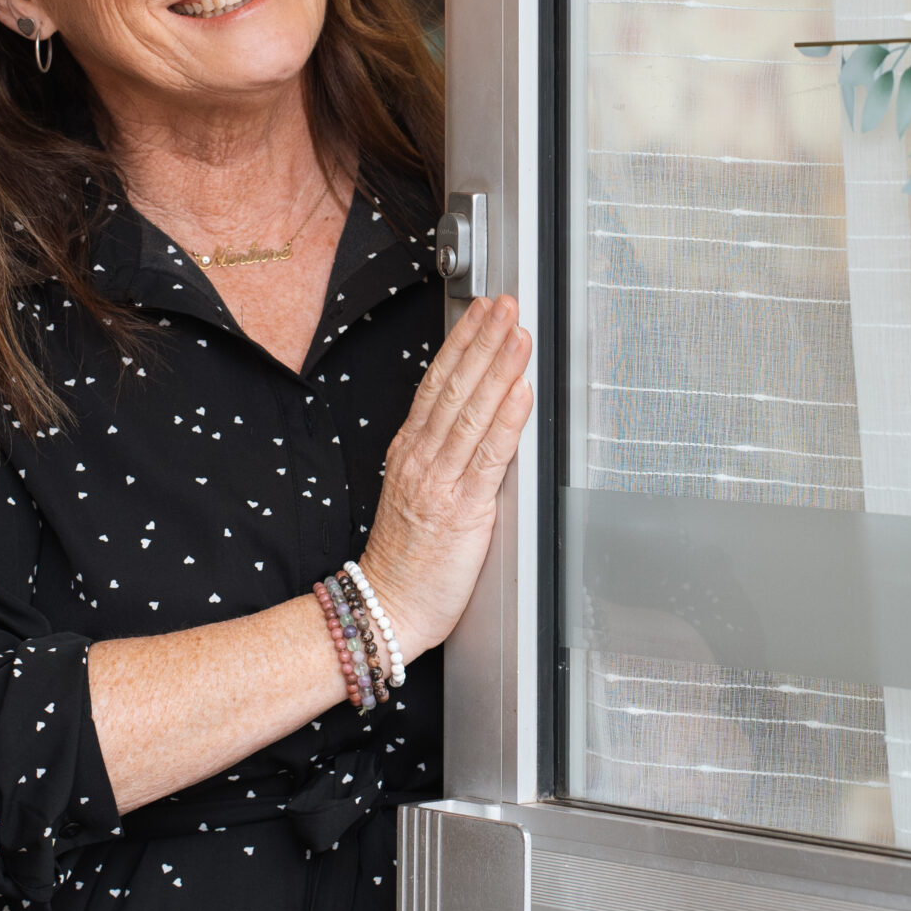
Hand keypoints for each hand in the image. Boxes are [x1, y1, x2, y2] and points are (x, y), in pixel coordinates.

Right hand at [358, 293, 532, 661]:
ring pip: (471, 412)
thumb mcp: (416, 492)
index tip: (483, 312)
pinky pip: (487, 457)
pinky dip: (505, 420)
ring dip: (498, 368)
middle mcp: (422, 459)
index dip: (463, 343)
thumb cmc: (407, 558)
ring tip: (518, 335)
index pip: (438, 383)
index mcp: (410, 451)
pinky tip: (520, 392)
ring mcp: (440, 481)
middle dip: (483, 341)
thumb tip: (475, 420)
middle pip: (455, 387)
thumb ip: (442, 455)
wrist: (389, 606)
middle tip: (507, 304)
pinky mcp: (462, 509)